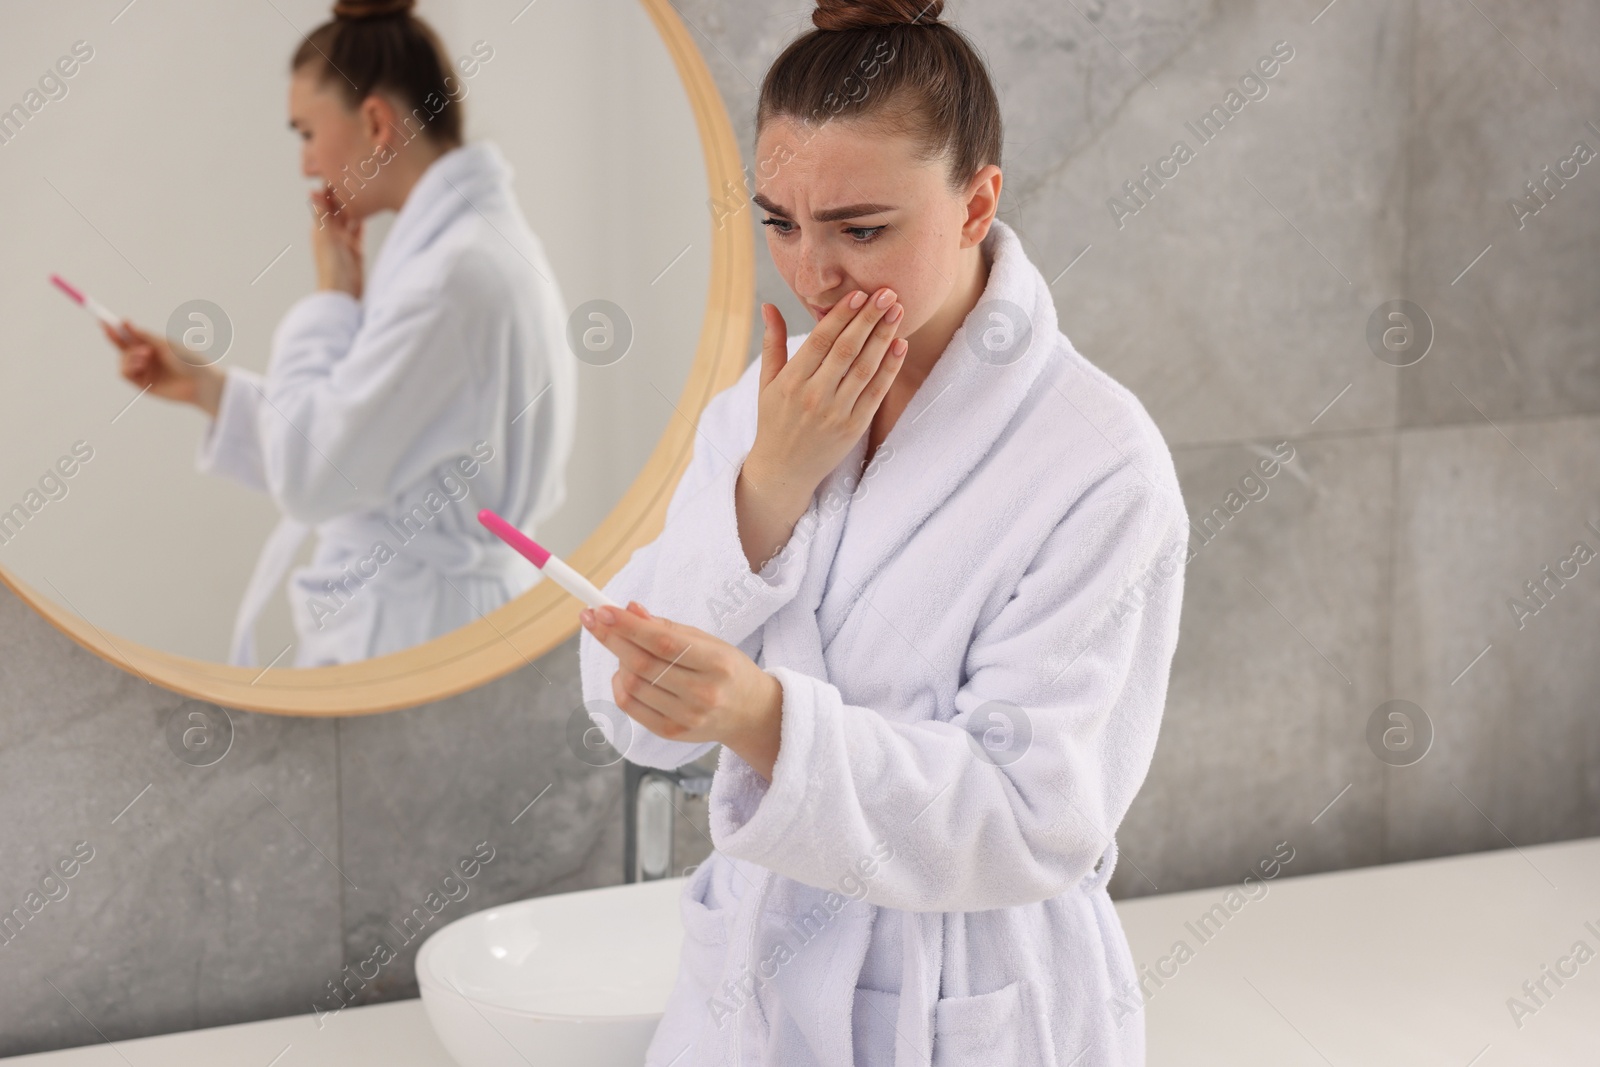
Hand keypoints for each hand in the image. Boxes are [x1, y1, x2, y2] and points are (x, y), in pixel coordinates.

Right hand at [100, 319, 224, 415]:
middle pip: (122, 345)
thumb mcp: (166, 344)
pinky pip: (124, 373)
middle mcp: (147, 357)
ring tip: (145, 354)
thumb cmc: (189, 361)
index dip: (118, 328)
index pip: (131, 335)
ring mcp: (144, 371)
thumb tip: (125, 323)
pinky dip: (128, 365)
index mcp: (154, 345)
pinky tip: (141, 363)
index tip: (105, 319)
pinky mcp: (142, 384)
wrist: (201, 383)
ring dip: (129, 354)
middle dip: (113, 335)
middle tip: (105, 326)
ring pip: (122, 359)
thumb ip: (145, 336)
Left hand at [310, 183, 362, 297]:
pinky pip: (358, 231)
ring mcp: (344, 242)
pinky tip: (366, 212)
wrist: (341, 294)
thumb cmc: (331, 270)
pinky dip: (361, 221)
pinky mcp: (355, 251)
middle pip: (338, 209)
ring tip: (361, 190)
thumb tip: (313, 191)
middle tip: (353, 175)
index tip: (336, 169)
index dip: (330, 187)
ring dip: (354, 206)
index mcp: (321, 229)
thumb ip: (322, 214)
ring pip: (349, 218)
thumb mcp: (326, 238)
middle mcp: (332, 234)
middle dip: (344, 194)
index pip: (326, 203)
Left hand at [581, 600, 784, 781]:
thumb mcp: (709, 641)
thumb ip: (667, 627)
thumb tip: (630, 609)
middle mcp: (703, 694)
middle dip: (611, 637)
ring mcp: (686, 717)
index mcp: (716, 663)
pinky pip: (630, 706)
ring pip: (632, 685)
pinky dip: (619, 685)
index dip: (627, 626)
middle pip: (642, 664)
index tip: (602, 609)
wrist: (750, 713)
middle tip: (593, 618)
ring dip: (617, 660)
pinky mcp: (671, 733)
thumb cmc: (726, 670)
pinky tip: (624, 672)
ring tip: (622, 647)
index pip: (662, 642)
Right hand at [747, 288, 906, 501]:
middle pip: (846, 349)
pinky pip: (876, 393)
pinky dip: (890, 368)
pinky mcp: (854, 427)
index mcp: (791, 381)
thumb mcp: (767, 382)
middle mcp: (813, 395)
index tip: (859, 294)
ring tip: (898, 311)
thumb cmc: (774, 421)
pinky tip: (900, 345)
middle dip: (869, 319)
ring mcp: (836, 413)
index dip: (842, 315)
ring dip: (884, 337)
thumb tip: (769, 305)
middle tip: (887, 293)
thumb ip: (772, 343)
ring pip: (864, 368)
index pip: (820, 340)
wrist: (784, 470)